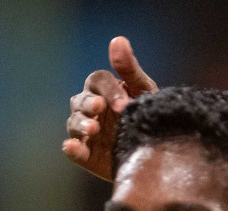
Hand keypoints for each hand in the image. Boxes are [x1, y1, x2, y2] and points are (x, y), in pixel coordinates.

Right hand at [64, 35, 158, 180]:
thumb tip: (118, 40)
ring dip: (81, 125)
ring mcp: (86, 131)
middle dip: (89, 104)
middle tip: (99, 108)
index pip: (99, 81)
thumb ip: (129, 68)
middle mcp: (90, 107)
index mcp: (103, 89)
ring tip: (93, 129)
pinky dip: (71, 148)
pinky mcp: (86, 154)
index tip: (124, 103)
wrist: (156, 152)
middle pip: (82, 101)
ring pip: (74, 123)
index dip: (109, 90)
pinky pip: (74, 150)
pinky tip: (71, 146)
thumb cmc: (148, 114)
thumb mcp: (143, 91)